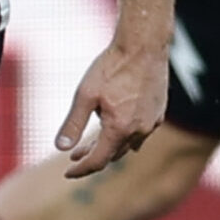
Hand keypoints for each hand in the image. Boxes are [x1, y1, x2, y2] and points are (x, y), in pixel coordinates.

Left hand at [55, 35, 167, 177]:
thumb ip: (73, 124)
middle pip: (113, 154)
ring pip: (128, 144)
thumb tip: (60, 148)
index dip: (81, 169)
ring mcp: (152, 122)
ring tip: (92, 142)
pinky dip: (125, 135)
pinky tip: (117, 130)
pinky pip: (140, 133)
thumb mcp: (84, 95)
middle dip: (92, 156)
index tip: (68, 172)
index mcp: (119, 129)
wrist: (144, 46)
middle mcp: (139, 131)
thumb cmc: (112, 67)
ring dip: (109, 146)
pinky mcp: (159, 112)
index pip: (98, 161)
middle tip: (75, 155)